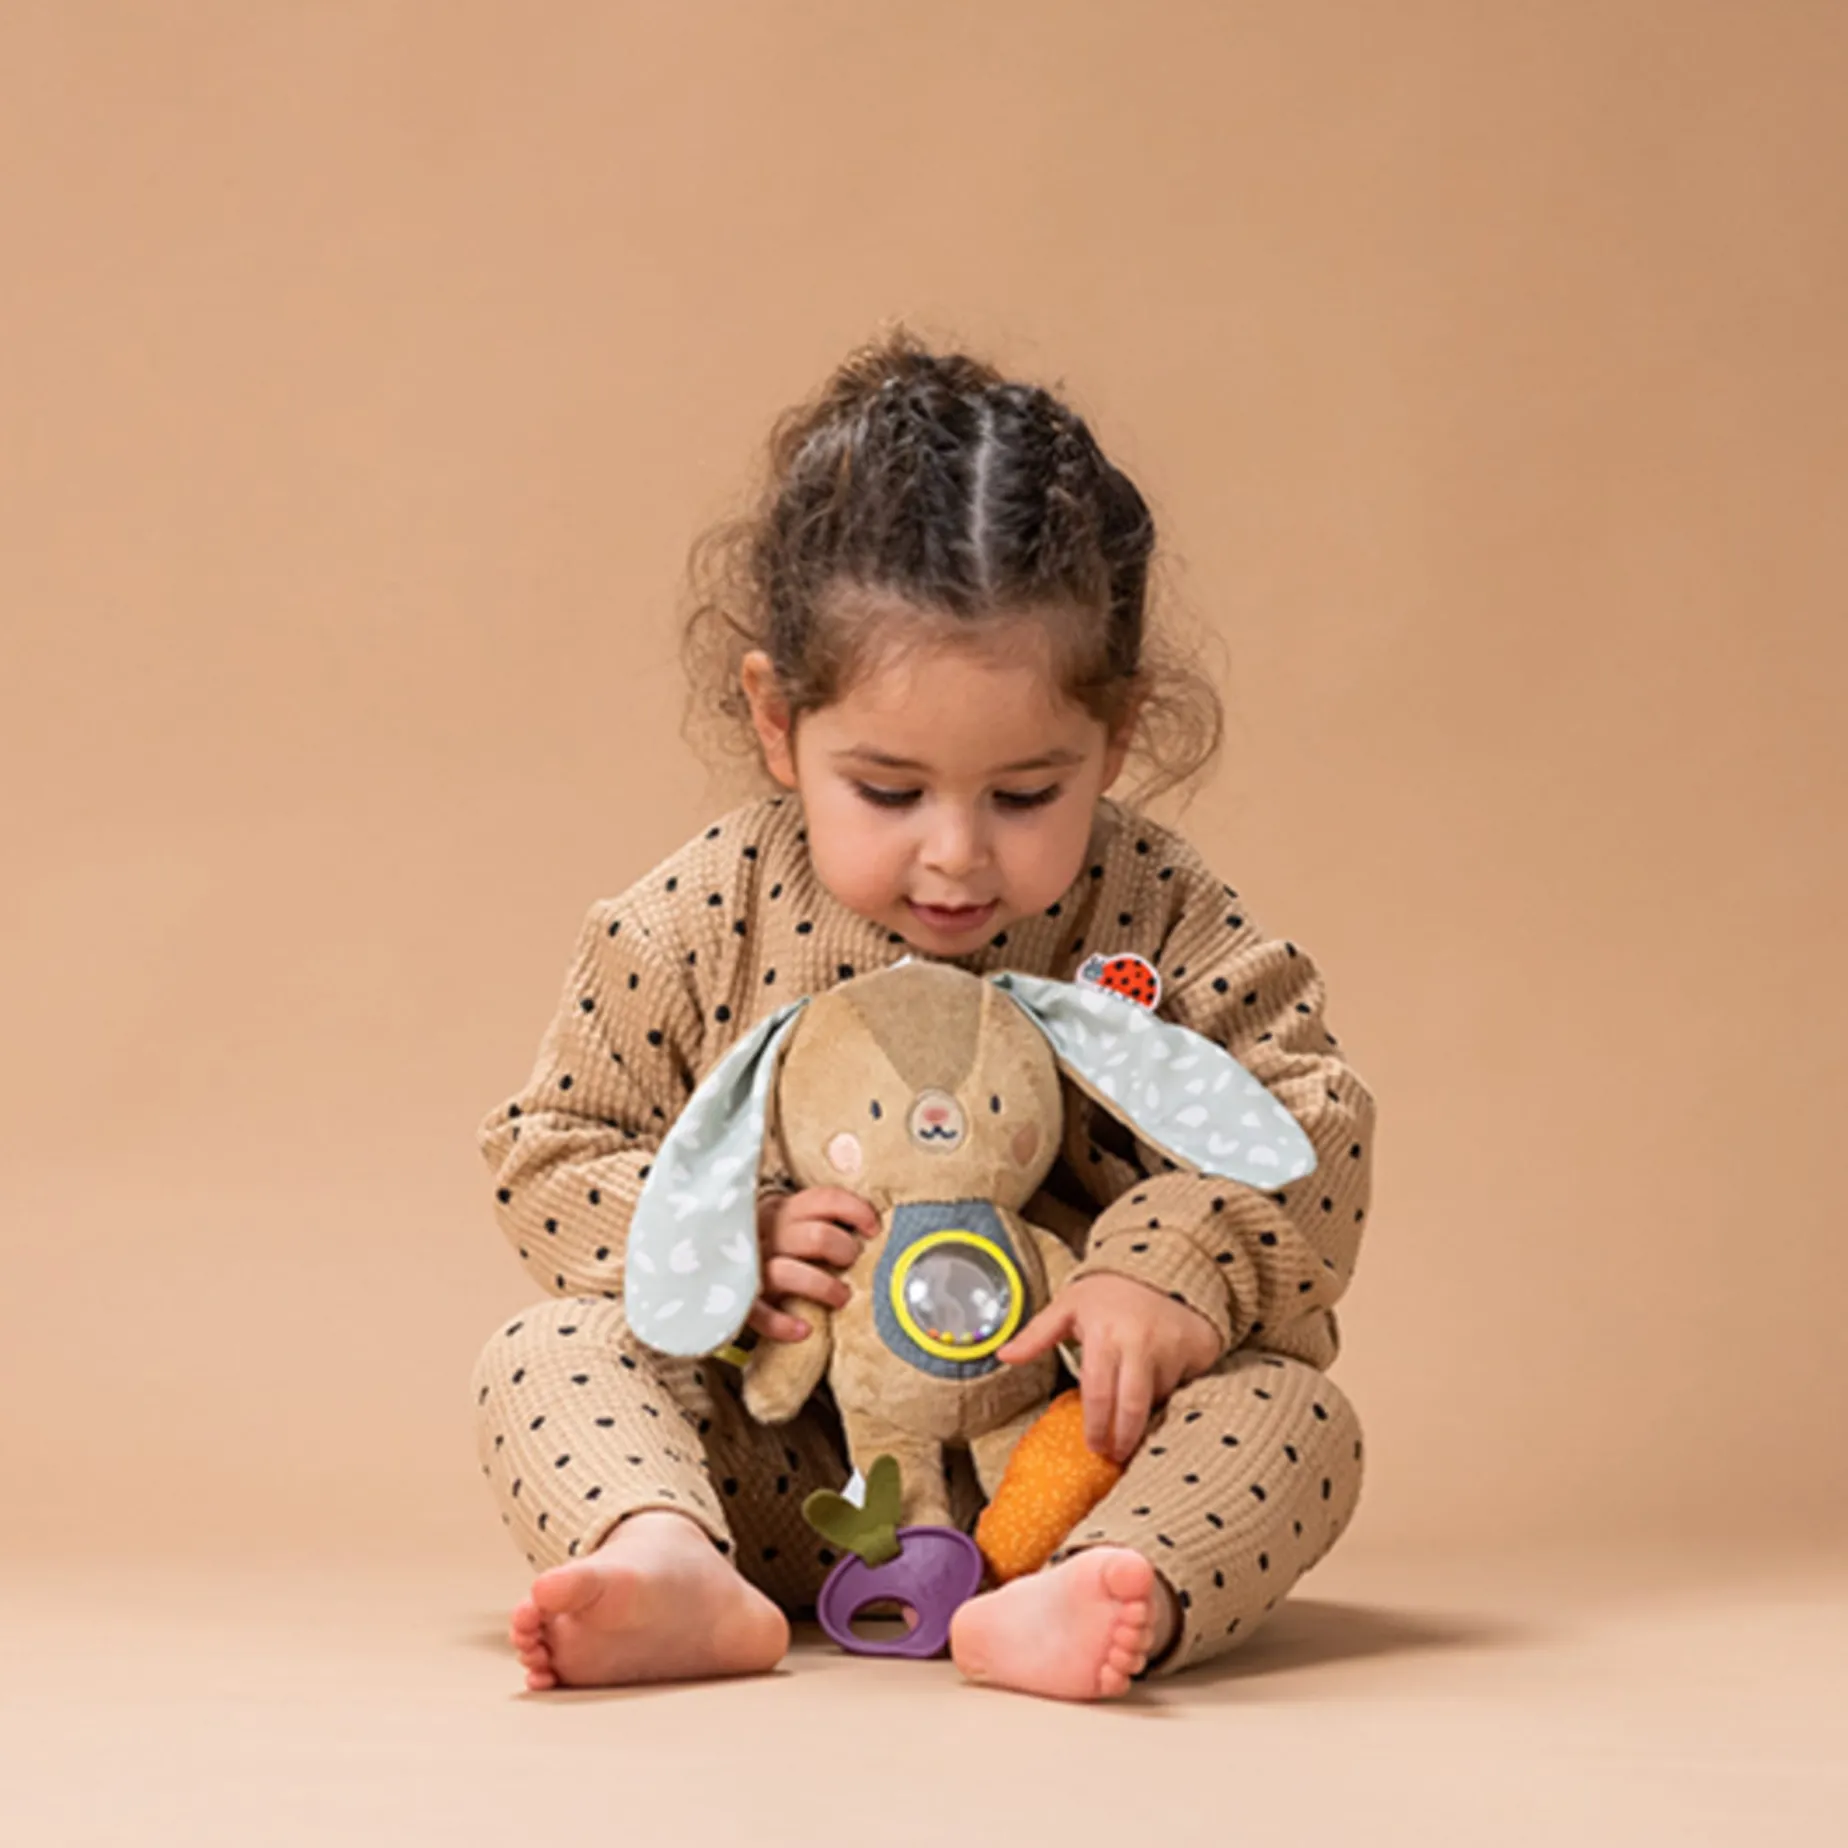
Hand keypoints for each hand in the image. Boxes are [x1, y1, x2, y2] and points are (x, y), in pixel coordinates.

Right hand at [749, 1186, 879, 1342]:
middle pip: (816, 1237)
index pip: (825, 1199)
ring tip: (840, 1298)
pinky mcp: (741, 1301)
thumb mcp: (792, 1223)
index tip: (873, 1230)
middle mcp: (767, 1235)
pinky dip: (781, 1324)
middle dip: (844, 1251)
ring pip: (789, 1272)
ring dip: (824, 1287)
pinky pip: (759, 1313)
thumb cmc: (774, 1246)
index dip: (856, 1211)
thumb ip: (821, 1219)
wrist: (714, 1268)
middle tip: (851, 1263)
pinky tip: (803, 1330)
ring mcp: (751, 1268)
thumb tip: (871, 1227)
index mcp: (783, 1211)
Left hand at [998, 1274, 1220, 1464]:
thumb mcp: (1070, 1305)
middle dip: (1123, 1439)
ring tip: (1135, 1401)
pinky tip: (1162, 1382)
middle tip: (1115, 1454)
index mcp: (1104, 1336)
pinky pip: (1184, 1384)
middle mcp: (1141, 1343)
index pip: (1097, 1395)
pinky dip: (1172, 1389)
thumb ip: (1037, 1334)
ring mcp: (1173, 1348)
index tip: (1095, 1447)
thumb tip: (1004, 1355)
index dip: (1096, 1428)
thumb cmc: (1111, 1290)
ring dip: (1146, 1408)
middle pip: (1132, 1409)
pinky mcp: (1198, 1350)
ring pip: (1158, 1398)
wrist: (1162, 1262)